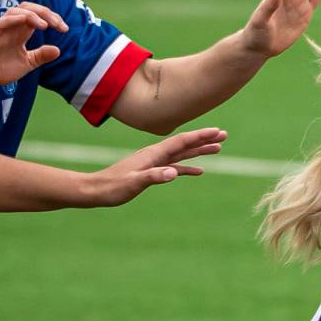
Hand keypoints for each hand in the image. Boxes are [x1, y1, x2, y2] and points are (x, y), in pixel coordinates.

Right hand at [0, 3, 66, 91]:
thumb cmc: (0, 68)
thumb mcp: (27, 63)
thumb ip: (40, 56)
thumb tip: (58, 50)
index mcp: (21, 32)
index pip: (38, 16)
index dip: (52, 19)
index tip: (64, 29)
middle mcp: (12, 27)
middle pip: (29, 8)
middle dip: (46, 13)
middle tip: (59, 24)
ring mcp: (1, 30)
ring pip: (15, 11)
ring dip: (32, 15)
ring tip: (45, 25)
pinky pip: (0, 22)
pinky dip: (12, 19)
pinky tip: (25, 21)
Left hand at [80, 126, 225, 206]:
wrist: (96, 190)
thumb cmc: (113, 187)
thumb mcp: (134, 183)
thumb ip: (153, 176)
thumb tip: (174, 173)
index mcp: (153, 154)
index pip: (181, 142)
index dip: (200, 136)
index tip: (217, 131)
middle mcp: (155, 154)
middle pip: (185, 144)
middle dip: (204, 139)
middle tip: (224, 135)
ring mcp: (154, 162)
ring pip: (182, 153)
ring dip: (199, 151)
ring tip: (218, 148)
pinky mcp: (152, 171)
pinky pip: (175, 166)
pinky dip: (188, 166)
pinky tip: (198, 171)